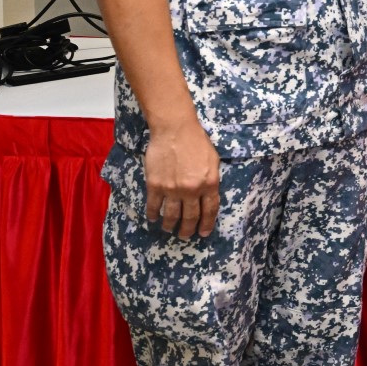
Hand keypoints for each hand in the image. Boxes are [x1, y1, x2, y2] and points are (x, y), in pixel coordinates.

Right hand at [144, 121, 221, 237]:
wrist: (175, 130)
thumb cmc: (197, 141)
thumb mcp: (213, 161)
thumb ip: (211, 180)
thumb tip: (208, 196)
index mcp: (209, 184)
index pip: (210, 210)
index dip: (207, 224)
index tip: (204, 233)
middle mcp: (192, 190)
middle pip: (190, 217)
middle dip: (188, 230)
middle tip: (186, 236)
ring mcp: (173, 189)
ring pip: (171, 216)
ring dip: (170, 225)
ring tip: (169, 229)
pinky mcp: (155, 185)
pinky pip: (154, 206)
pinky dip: (153, 215)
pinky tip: (154, 218)